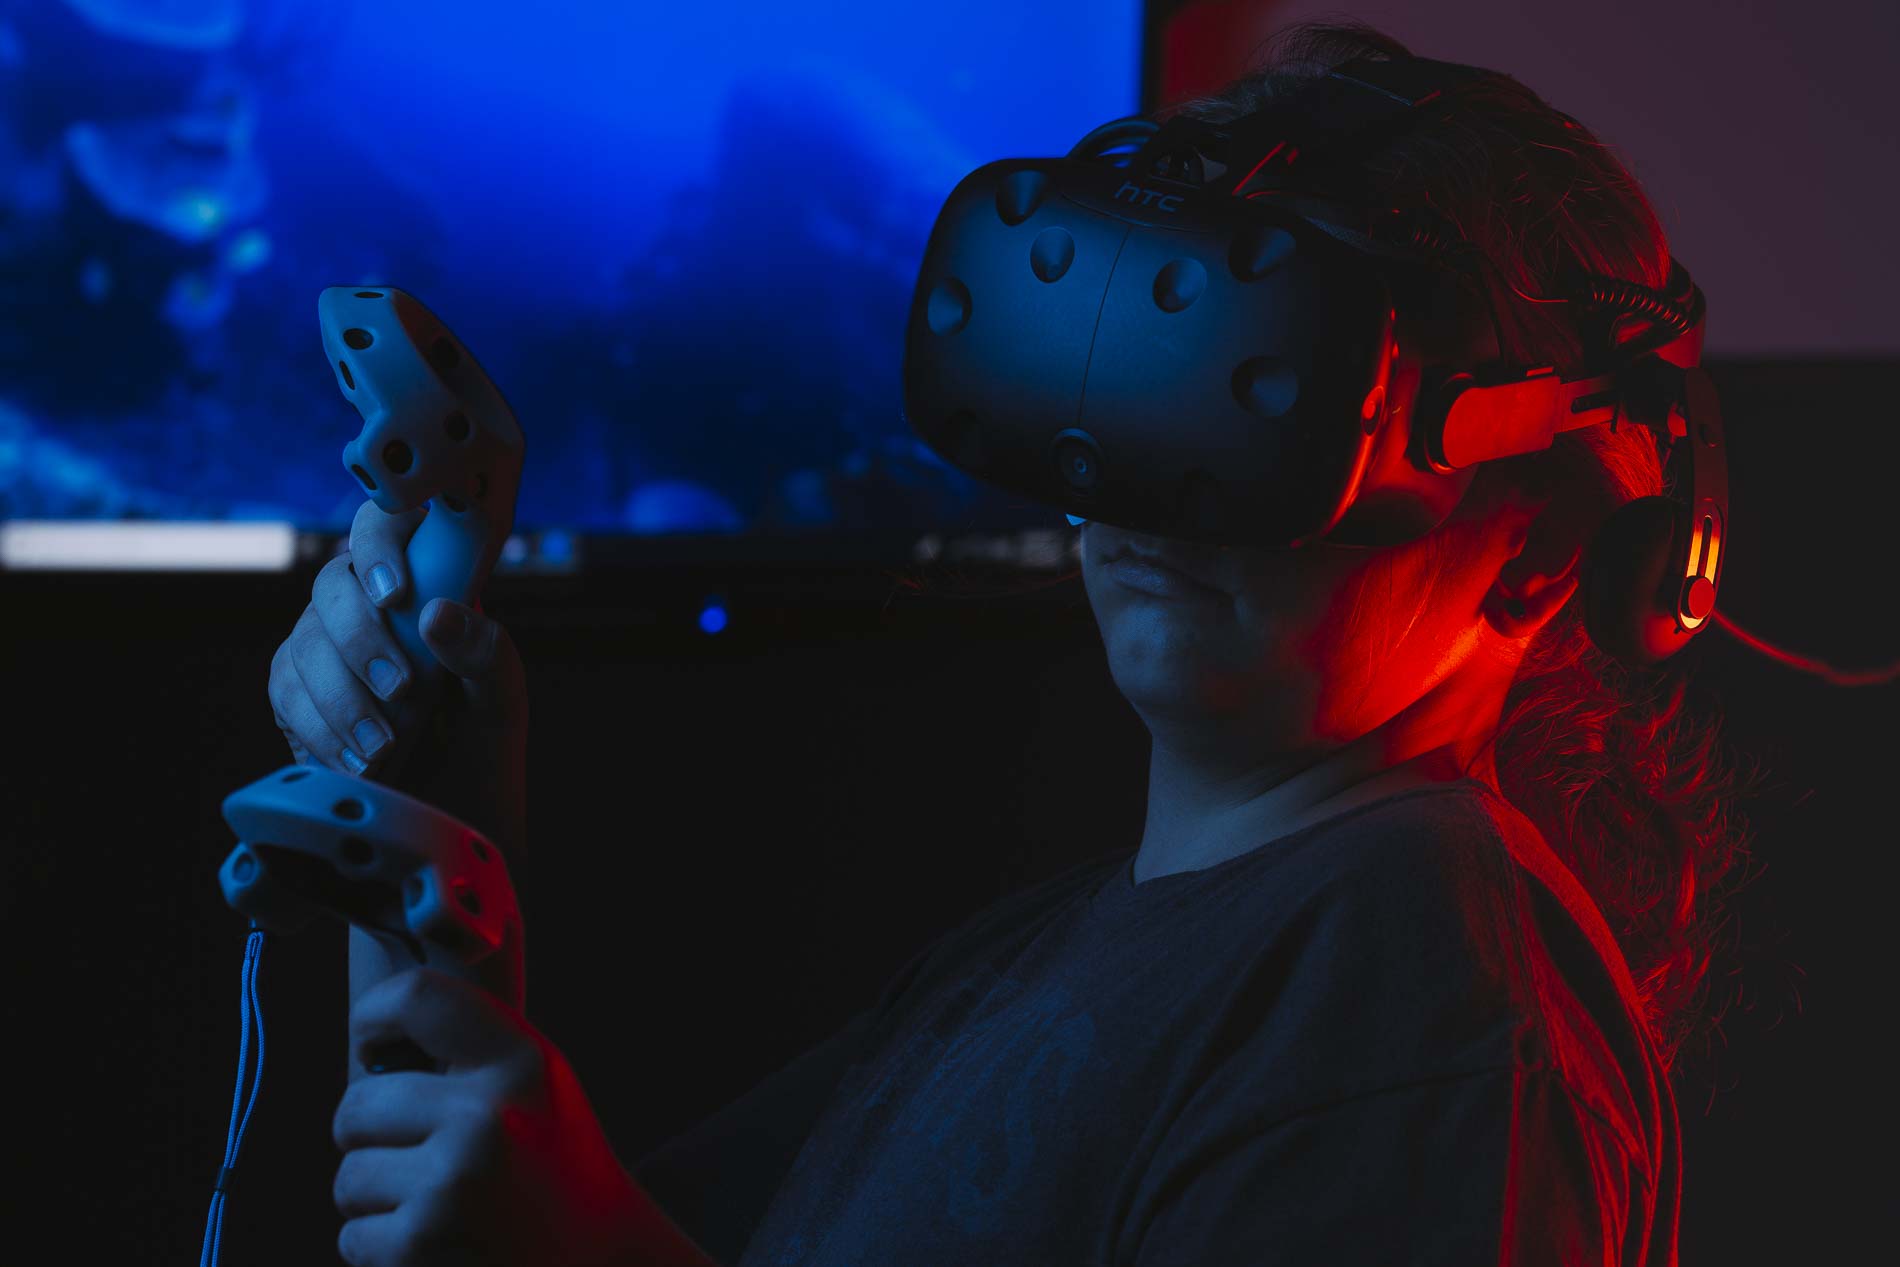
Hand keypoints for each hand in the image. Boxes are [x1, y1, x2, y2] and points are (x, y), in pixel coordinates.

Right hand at [268, 499, 528, 854]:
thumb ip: (487, 653)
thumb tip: (437, 613)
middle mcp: (370, 610)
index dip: (382, 543)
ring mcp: (326, 649)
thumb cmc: (482, 749)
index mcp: (427, 590)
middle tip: (402, 690)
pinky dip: (318, 729)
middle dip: (362, 638)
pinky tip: (355, 761)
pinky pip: (284, 691)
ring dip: (342, 698)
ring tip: (386, 747)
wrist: (447, 825)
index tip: (397, 592)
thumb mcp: (502, 702)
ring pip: (302, 641)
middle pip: (332, 585)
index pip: (390, 527)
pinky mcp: (297, 696)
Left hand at [334, 969, 661, 1266]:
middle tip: (420, 1154)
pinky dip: (381, 1247)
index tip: (373, 1047)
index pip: (416, 997)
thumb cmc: (550, 1163)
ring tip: (438, 1203)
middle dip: (370, 1136)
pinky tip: (437, 1243)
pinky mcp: (421, 1244)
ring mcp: (451, 1182)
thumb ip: (469, 1046)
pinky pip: (352, 1236)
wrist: (599, 1258)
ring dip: (377, 1198)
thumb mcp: (537, 1083)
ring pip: (348, 1177)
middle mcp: (487, 1115)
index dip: (373, 1017)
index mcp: (519, 1062)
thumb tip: (368, 1045)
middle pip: (356, 1104)